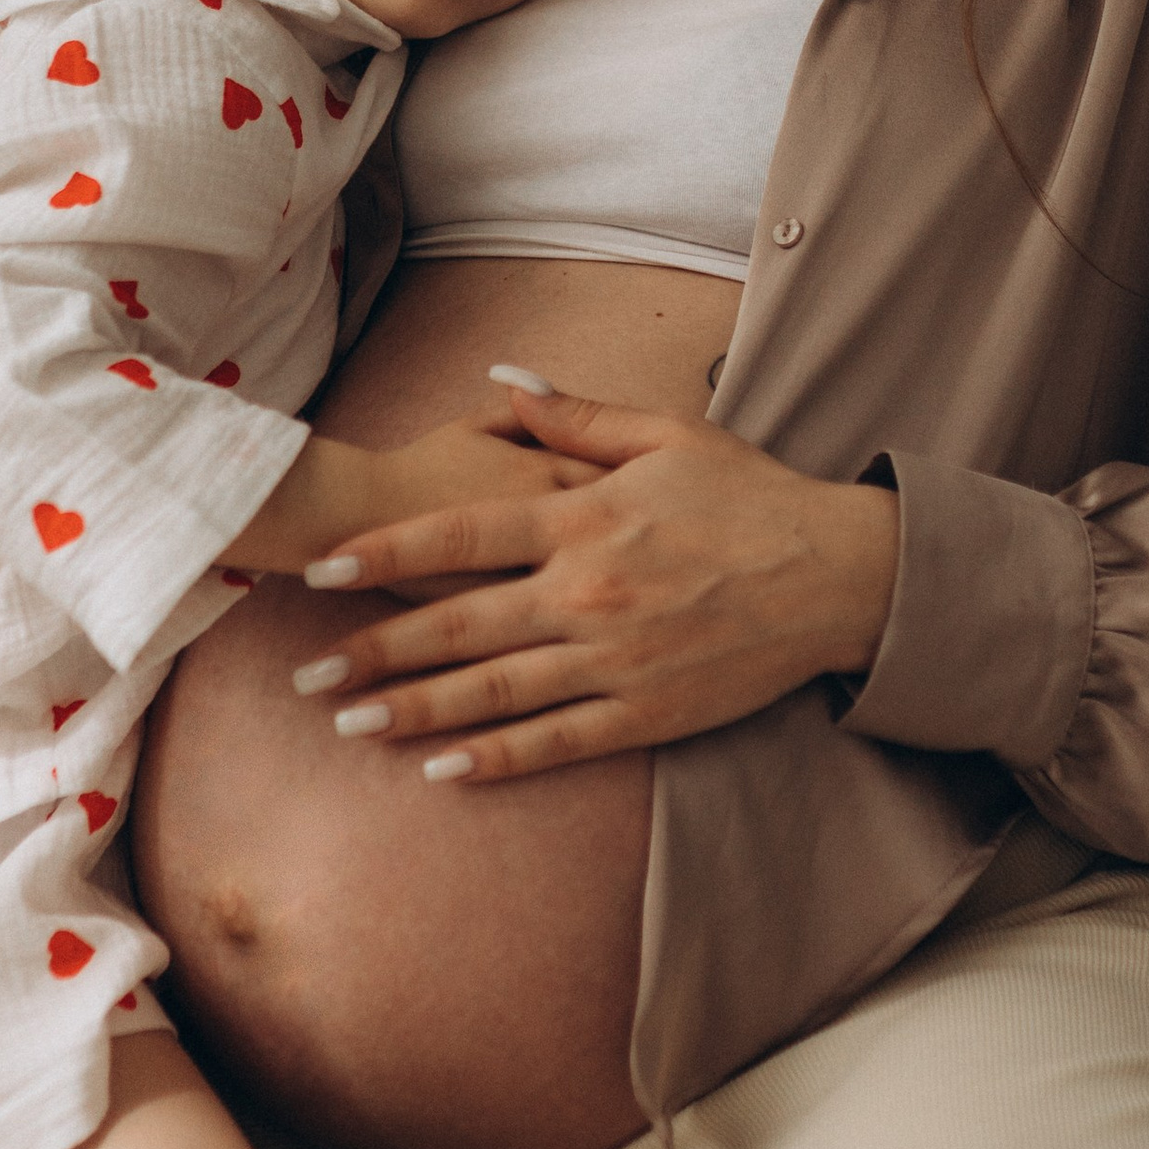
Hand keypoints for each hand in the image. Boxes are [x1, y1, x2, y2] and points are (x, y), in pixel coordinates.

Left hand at [291, 382, 899, 782]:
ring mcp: (615, 660)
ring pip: (494, 692)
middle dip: (374, 651)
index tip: (323, 569)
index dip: (385, 554)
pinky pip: (556, 741)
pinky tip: (440, 767)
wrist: (842, 574)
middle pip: (457, 625)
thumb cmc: (753, 496)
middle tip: (306, 675)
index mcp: (585, 520)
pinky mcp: (647, 712)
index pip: (461, 536)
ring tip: (349, 723)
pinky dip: (495, 757)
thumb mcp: (668, 435)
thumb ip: (574, 415)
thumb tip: (502, 380)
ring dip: (414, 710)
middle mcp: (589, 593)